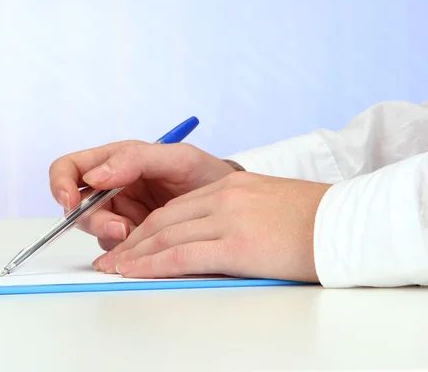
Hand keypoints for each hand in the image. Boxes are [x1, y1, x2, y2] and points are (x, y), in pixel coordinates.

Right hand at [48, 141, 236, 250]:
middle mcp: (111, 187)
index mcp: (114, 161)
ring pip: (94, 229)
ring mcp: (119, 213)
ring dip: (111, 236)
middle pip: (76, 206)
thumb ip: (135, 159)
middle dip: (93, 220)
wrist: (230, 207)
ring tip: (141, 233)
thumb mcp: (177, 158)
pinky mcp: (131, 237)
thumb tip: (94, 176)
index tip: (70, 201)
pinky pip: (114, 248)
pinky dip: (126, 250)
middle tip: (121, 229)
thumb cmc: (204, 174)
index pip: (69, 168)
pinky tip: (148, 244)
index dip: (60, 184)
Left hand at [94, 172, 331, 282]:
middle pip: (163, 220)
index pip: (175, 208)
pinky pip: (180, 255)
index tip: (130, 242)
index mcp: (229, 186)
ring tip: (114, 268)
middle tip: (112, 257)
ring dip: (135, 254)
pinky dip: (151, 264)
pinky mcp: (235, 244)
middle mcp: (222, 197)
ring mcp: (227, 218)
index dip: (147, 227)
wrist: (347, 224)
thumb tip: (210, 238)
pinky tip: (133, 272)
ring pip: (166, 236)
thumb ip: (233, 215)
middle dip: (133, 241)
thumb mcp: (266, 205)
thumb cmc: (311, 220)